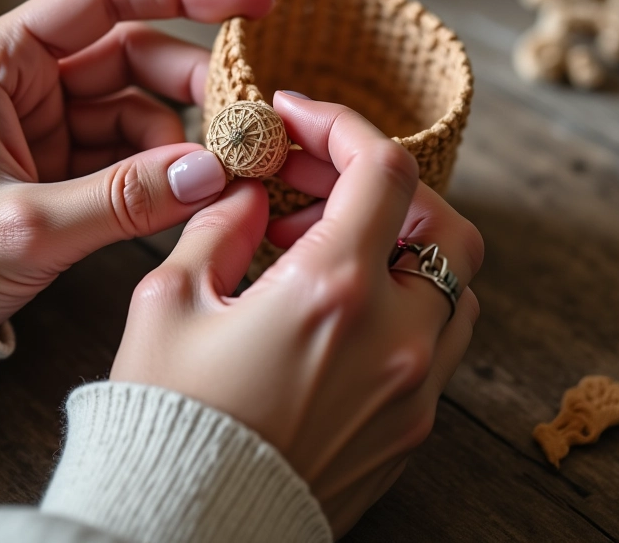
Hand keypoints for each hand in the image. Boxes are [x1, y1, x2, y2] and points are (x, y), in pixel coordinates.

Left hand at [0, 0, 272, 330]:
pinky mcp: (64, 160)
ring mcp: (50, 120)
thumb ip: (125, 198)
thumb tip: (213, 173)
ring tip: (214, 179)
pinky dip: (163, 171)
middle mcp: (29, 79)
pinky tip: (184, 195)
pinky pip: (131, 151)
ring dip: (183, 139)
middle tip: (246, 126)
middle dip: (195, 88)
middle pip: (136, 56)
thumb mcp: (28, 226)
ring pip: (141, 107)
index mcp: (1, 61)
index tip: (253, 4)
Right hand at [111, 92, 482, 536]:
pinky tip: (340, 305)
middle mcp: (394, 337)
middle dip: (382, 184)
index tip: (297, 117)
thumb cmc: (166, 420)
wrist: (184, 531)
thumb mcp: (170, 301)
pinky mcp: (411, 426)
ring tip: (318, 246)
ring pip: (452, 281)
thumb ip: (220, 228)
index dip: (341, 126)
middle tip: (312, 184)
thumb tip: (253, 196)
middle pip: (443, 219)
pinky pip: (437, 338)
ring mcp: (415, 388)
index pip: (381, 170)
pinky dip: (403, 298)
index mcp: (331, 292)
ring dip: (398, 242)